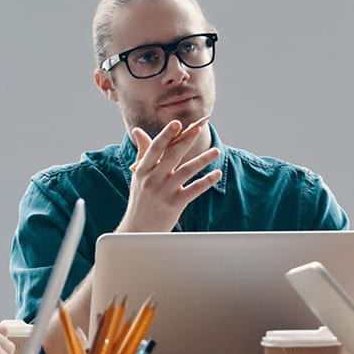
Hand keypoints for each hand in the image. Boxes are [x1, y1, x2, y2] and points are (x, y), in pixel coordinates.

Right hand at [115, 118, 223, 235]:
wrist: (139, 229)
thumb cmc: (140, 198)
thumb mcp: (138, 175)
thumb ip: (142, 152)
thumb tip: (137, 131)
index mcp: (142, 170)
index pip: (155, 148)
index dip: (166, 135)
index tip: (177, 124)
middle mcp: (153, 179)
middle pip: (172, 156)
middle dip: (186, 141)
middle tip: (199, 129)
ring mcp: (164, 192)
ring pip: (187, 171)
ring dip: (203, 159)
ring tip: (216, 150)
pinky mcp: (175, 204)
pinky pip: (194, 190)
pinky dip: (207, 181)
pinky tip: (217, 173)